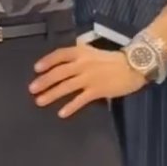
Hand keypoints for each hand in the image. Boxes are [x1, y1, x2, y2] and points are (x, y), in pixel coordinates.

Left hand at [29, 41, 146, 117]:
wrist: (134, 66)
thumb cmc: (114, 60)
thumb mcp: (94, 52)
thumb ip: (80, 57)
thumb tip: (64, 65)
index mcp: (82, 52)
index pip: (60, 54)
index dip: (47, 61)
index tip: (36, 69)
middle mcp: (83, 64)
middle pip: (59, 72)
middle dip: (44, 81)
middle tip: (32, 89)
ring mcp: (89, 77)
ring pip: (66, 86)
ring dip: (52, 94)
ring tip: (40, 101)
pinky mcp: (97, 90)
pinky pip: (80, 99)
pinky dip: (70, 106)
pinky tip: (62, 113)